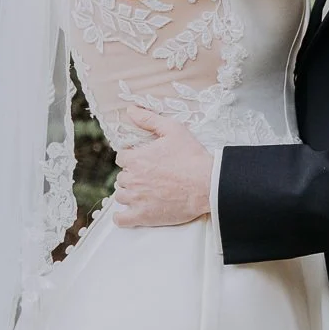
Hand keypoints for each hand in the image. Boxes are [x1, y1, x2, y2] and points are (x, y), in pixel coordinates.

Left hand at [113, 107, 213, 227]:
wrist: (208, 184)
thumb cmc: (192, 157)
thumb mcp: (173, 130)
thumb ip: (149, 119)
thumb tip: (130, 110)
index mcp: (136, 159)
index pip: (122, 158)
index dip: (132, 158)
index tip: (143, 161)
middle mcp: (132, 179)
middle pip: (122, 177)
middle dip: (132, 176)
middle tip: (148, 177)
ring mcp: (137, 199)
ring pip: (121, 196)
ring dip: (129, 193)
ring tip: (143, 192)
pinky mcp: (144, 216)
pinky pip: (122, 219)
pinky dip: (122, 217)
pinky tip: (126, 214)